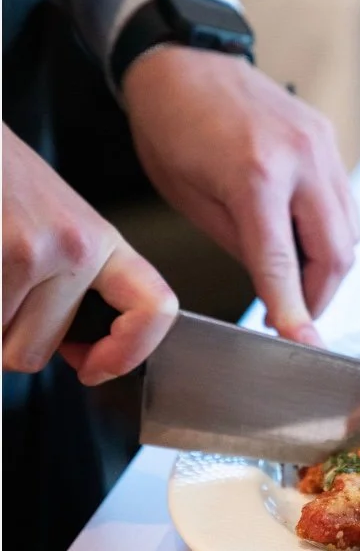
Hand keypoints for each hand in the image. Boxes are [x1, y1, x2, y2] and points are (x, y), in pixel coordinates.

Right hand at [2, 125, 177, 384]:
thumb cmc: (3, 182)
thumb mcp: (58, 226)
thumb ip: (76, 288)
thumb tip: (80, 353)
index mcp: (101, 242)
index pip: (154, 309)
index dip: (128, 353)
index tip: (95, 367)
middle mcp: (74, 248)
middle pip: (36, 352)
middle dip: (6, 339)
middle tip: (1, 294)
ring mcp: (31, 252)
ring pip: (0, 346)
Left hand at [123, 48, 359, 343]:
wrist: (185, 60)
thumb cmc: (172, 127)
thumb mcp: (191, 199)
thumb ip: (243, 246)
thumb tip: (276, 288)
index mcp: (256, 174)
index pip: (284, 264)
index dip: (295, 312)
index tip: (304, 345)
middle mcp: (301, 158)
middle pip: (338, 253)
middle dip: (320, 297)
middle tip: (293, 317)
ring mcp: (322, 144)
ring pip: (351, 231)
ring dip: (329, 267)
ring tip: (294, 280)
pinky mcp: (329, 137)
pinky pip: (345, 201)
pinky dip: (331, 232)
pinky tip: (302, 240)